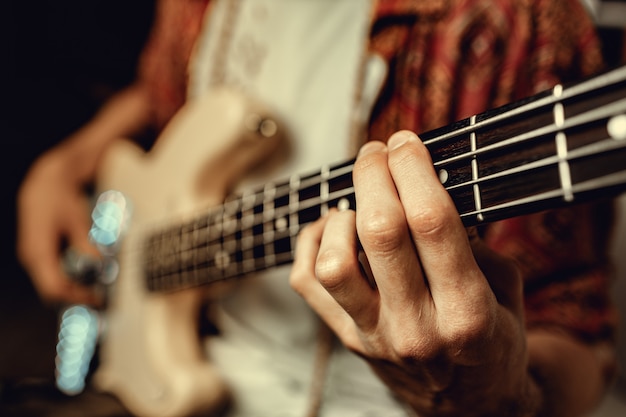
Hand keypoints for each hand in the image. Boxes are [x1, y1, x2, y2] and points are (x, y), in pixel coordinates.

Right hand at [17, 147, 101, 305]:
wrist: (45, 182)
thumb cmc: (60, 198)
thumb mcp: (77, 220)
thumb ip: (86, 244)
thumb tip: (100, 264)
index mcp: (38, 251)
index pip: (54, 287)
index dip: (75, 297)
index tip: (96, 299)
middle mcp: (32, 256)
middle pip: (51, 289)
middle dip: (75, 297)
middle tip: (99, 300)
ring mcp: (33, 255)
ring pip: (50, 282)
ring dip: (72, 289)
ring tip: (95, 292)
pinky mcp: (39, 251)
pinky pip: (51, 273)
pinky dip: (67, 279)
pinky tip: (84, 279)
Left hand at [290, 131, 538, 415]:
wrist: (468, 403)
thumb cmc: (490, 337)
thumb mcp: (505, 288)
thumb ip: (471, 241)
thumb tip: (424, 186)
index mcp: (467, 313)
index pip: (431, 222)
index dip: (413, 168)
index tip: (405, 141)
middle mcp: (416, 328)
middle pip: (379, 231)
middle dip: (374, 174)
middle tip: (378, 152)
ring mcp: (374, 336)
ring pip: (332, 262)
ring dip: (341, 215)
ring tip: (358, 201)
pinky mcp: (346, 338)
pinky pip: (306, 281)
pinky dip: (312, 241)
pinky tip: (333, 226)